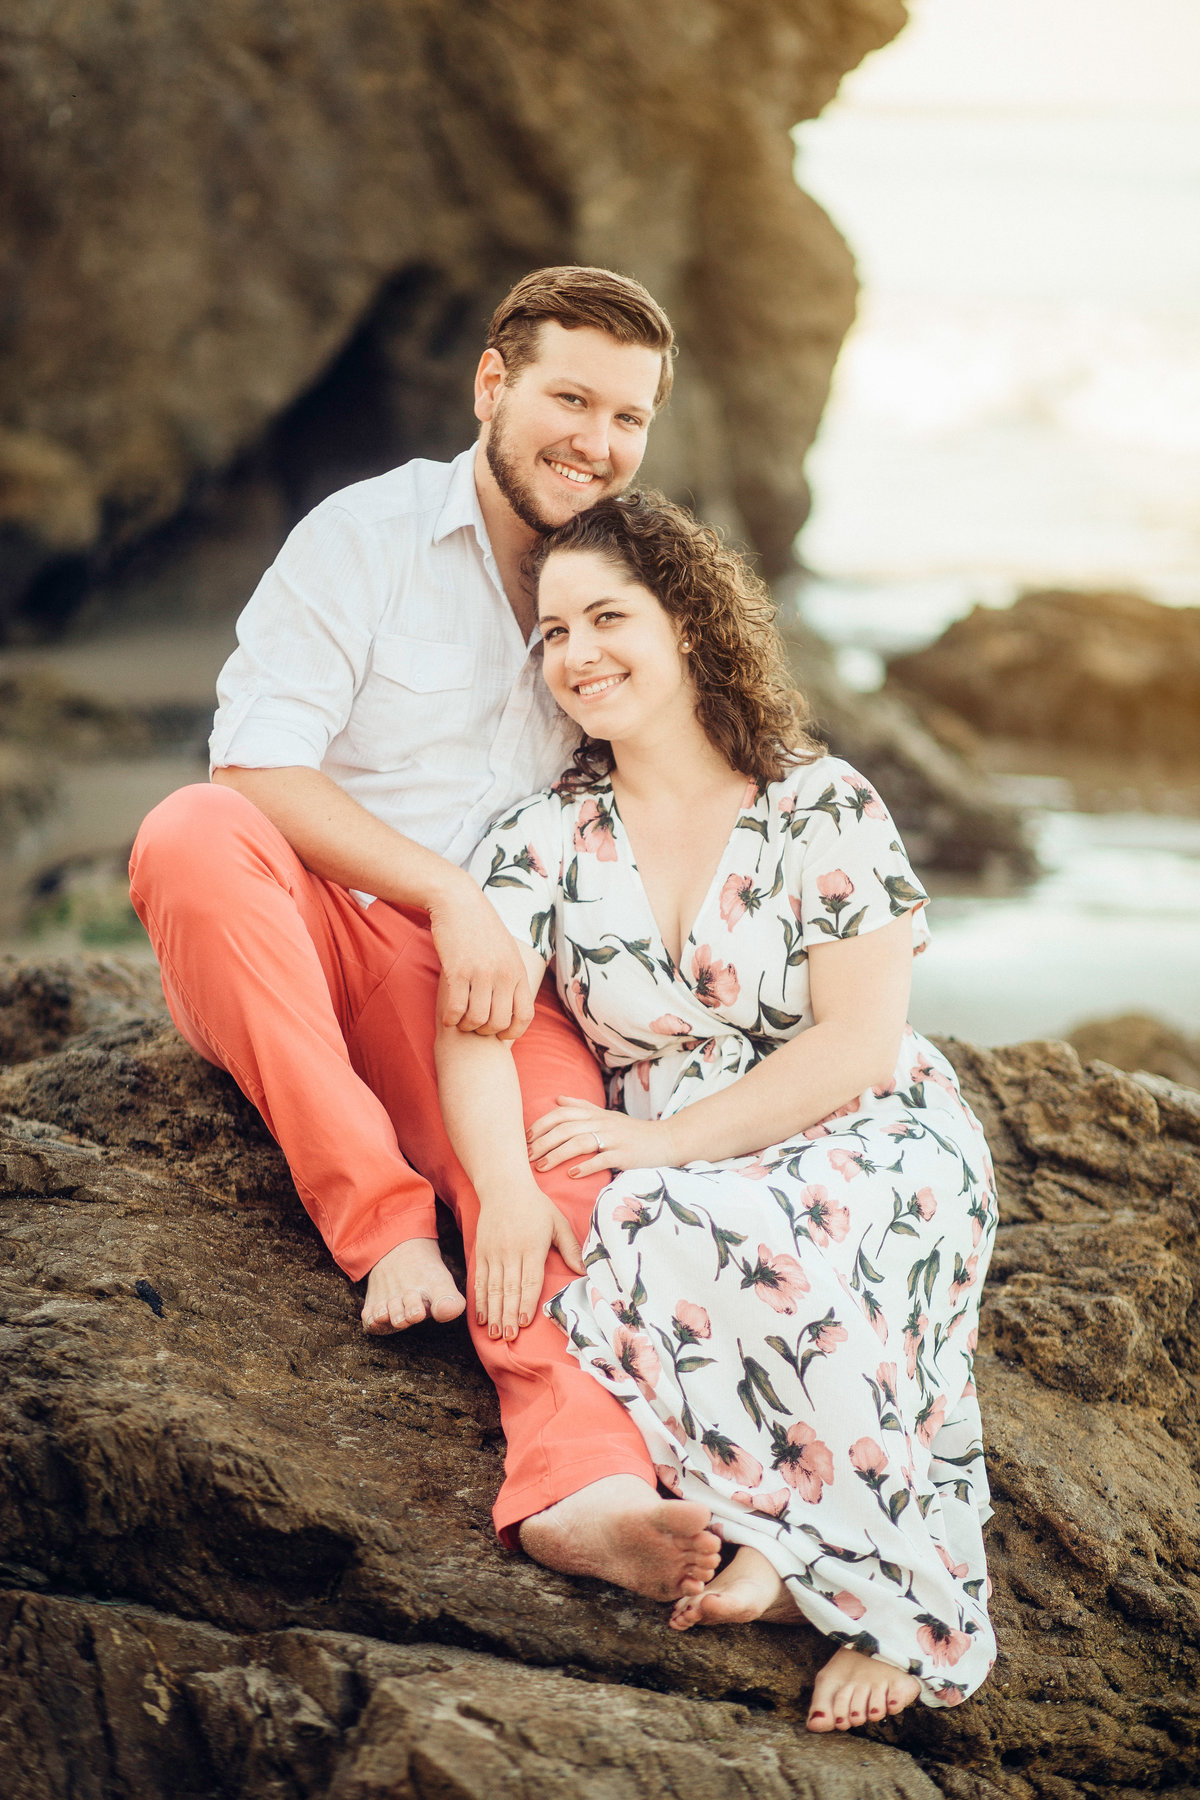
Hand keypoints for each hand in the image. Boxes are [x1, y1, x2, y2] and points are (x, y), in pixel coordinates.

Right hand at [429, 875, 534, 1039]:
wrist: (459, 902)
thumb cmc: (482, 928)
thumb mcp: (507, 951)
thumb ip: (512, 977)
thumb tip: (513, 1006)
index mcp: (518, 971)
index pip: (525, 1016)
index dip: (513, 1033)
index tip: (500, 1034)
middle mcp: (503, 974)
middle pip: (499, 1022)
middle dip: (485, 1031)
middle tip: (474, 1026)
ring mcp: (481, 973)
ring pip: (477, 1019)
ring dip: (466, 1026)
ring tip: (460, 1021)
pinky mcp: (457, 970)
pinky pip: (456, 1008)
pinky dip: (451, 1018)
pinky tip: (447, 1016)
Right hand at [474, 1189, 584, 1338]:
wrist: (503, 1186)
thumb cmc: (536, 1206)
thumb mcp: (558, 1223)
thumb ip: (570, 1247)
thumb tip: (584, 1271)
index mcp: (532, 1246)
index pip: (529, 1280)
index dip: (526, 1302)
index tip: (524, 1322)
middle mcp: (511, 1251)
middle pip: (509, 1288)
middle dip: (508, 1314)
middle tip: (508, 1336)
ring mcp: (493, 1253)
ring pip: (493, 1288)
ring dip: (493, 1312)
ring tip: (495, 1333)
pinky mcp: (481, 1252)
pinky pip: (480, 1280)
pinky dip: (480, 1299)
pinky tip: (482, 1316)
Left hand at [528, 1095, 680, 1179]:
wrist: (666, 1140)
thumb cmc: (632, 1131)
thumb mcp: (607, 1115)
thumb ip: (582, 1107)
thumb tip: (557, 1098)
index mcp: (596, 1114)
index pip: (562, 1114)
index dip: (541, 1124)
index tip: (525, 1138)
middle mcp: (602, 1123)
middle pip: (566, 1128)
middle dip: (543, 1142)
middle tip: (526, 1156)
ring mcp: (614, 1138)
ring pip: (580, 1142)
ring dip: (557, 1155)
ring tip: (541, 1167)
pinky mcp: (624, 1155)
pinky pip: (601, 1159)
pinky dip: (585, 1166)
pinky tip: (571, 1175)